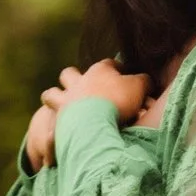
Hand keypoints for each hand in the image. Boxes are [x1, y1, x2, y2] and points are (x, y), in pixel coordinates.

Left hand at [19, 58, 147, 173]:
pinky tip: (56, 132)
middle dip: (74, 78)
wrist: (93, 122)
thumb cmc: (118, 100)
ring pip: (51, 93)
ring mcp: (65, 100)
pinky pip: (49, 123)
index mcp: (99, 71)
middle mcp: (78, 82)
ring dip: (55, 97)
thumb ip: (144, 81)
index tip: (122, 74)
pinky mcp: (57, 120)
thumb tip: (147, 81)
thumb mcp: (139, 87)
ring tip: (62, 105)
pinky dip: (52, 127)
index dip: (116, 68)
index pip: (108, 64)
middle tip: (84, 88)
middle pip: (70, 74)